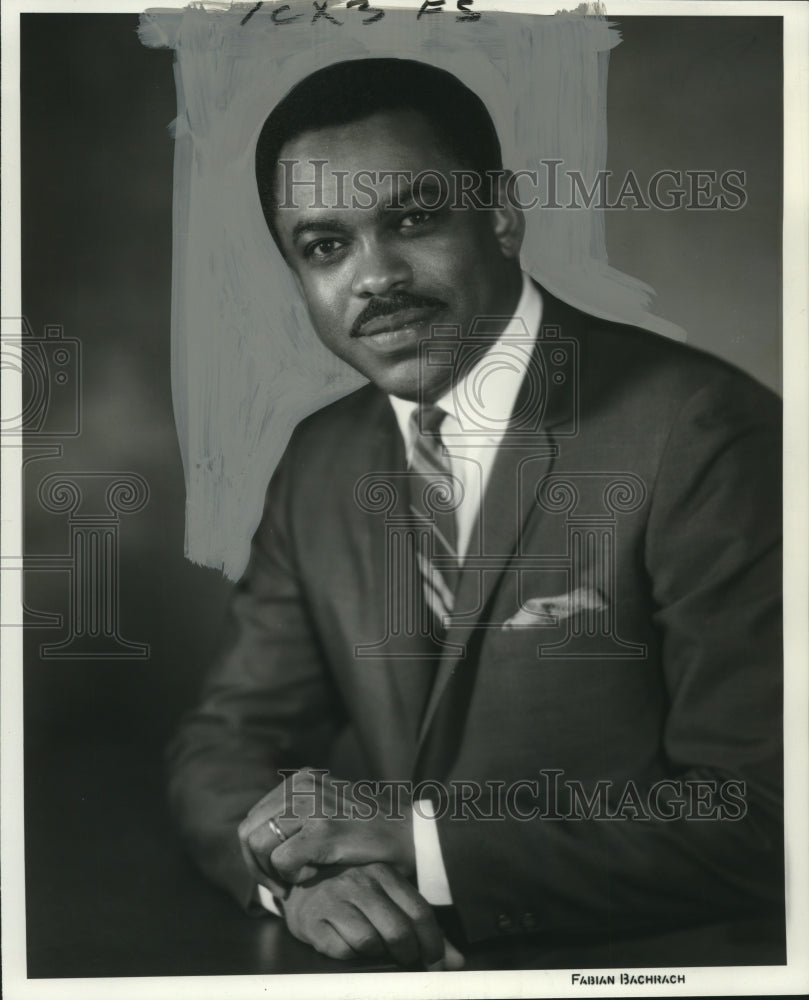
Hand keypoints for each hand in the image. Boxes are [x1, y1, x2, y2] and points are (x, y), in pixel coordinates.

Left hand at [268, 772, 414, 883]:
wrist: (410, 834)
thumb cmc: (369, 830)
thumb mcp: (328, 806)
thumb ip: (297, 813)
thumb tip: (257, 836)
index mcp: (301, 779)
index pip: (254, 816)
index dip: (255, 851)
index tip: (273, 873)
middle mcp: (302, 785)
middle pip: (249, 830)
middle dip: (255, 865)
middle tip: (276, 886)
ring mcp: (312, 805)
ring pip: (259, 845)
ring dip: (271, 873)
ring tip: (294, 882)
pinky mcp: (323, 830)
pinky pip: (282, 861)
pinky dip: (293, 877)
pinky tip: (314, 875)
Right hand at [281, 862, 463, 969]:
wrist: (302, 890)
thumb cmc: (353, 899)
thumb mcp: (388, 903)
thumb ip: (422, 930)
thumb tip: (456, 962)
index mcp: (383, 873)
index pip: (419, 910)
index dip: (433, 943)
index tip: (438, 963)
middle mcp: (359, 881)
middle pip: (397, 930)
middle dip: (407, 954)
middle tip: (407, 960)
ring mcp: (334, 898)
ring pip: (369, 942)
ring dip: (377, 954)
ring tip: (374, 948)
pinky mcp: (313, 919)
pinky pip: (342, 951)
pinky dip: (350, 956)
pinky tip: (348, 945)